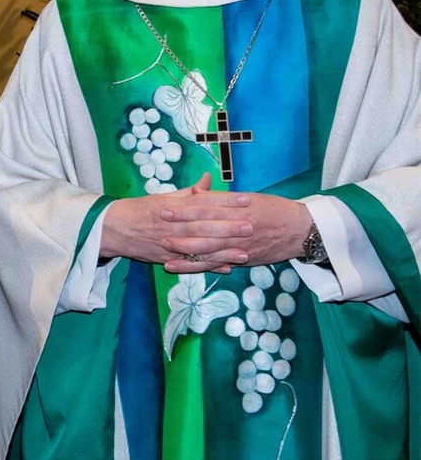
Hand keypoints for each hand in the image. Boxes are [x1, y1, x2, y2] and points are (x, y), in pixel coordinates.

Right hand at [102, 173, 251, 273]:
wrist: (112, 229)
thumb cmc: (139, 210)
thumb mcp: (162, 197)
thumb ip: (188, 192)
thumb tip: (208, 179)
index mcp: (171, 206)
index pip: (202, 202)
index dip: (225, 201)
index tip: (245, 200)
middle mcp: (171, 225)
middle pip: (204, 226)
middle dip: (228, 226)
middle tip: (250, 226)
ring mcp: (169, 244)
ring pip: (199, 248)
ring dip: (223, 251)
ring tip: (245, 252)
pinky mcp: (166, 259)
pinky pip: (190, 264)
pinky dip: (208, 267)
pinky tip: (226, 267)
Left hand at [160, 190, 311, 273]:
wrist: (302, 229)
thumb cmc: (274, 209)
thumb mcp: (249, 198)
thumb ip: (220, 198)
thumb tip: (194, 192)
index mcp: (238, 208)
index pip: (206, 207)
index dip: (185, 208)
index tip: (165, 207)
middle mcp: (237, 226)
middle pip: (204, 228)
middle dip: (180, 229)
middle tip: (159, 229)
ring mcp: (240, 245)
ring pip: (209, 249)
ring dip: (186, 251)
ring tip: (165, 250)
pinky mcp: (243, 258)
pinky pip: (217, 264)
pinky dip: (198, 266)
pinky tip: (182, 267)